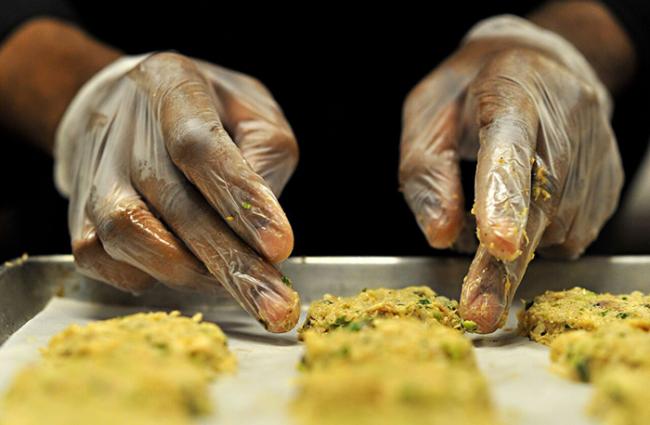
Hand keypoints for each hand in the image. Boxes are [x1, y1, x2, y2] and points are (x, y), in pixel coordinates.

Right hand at [55, 52, 299, 331]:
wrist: (122, 102)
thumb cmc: (205, 110)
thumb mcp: (252, 110)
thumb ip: (266, 156)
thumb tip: (264, 225)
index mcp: (174, 85)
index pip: (200, 146)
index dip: (239, 199)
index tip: (280, 248)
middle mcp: (125, 128)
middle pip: (174, 203)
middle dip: (231, 264)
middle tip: (276, 307)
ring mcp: (94, 172)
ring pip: (129, 235)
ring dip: (190, 273)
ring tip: (237, 283)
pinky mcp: (76, 211)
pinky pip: (101, 259)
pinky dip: (145, 277)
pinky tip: (182, 270)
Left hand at [399, 16, 622, 331]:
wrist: (544, 63)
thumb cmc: (470, 91)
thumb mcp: (429, 114)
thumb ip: (426, 172)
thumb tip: (440, 236)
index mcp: (512, 98)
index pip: (510, 153)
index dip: (503, 200)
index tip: (497, 243)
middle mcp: (565, 127)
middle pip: (537, 206)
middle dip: (505, 265)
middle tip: (479, 311)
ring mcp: (595, 157)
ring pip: (553, 228)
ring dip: (515, 241)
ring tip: (494, 204)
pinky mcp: (608, 183)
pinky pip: (568, 233)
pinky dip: (537, 236)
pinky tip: (526, 203)